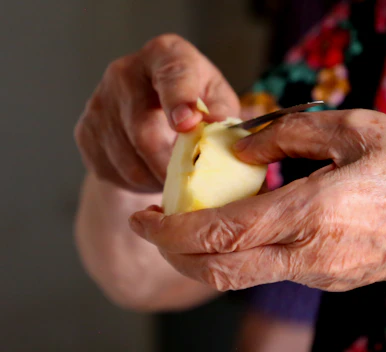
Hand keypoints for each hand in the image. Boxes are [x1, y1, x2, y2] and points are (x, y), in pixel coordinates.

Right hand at [74, 34, 239, 192]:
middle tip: (189, 179)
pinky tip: (152, 174)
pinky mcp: (85, 131)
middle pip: (144, 130)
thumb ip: (220, 110)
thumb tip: (217, 123)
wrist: (156, 116)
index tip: (187, 125)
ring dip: (155, 176)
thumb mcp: (217, 100)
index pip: (172, 75)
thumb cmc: (196, 103)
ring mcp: (99, 101)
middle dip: (170, 162)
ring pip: (128, 158)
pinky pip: (113, 169)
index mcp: (165, 55)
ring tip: (174, 176)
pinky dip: (138, 182)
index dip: (179, 101)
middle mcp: (125, 72)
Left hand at [129, 110, 385, 290]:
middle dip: (175, 252)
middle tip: (155, 225)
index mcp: (315, 214)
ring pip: (245, 277)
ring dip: (209, 253)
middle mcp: (314, 255)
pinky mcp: (336, 280)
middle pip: (220, 272)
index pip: (221, 234)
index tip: (147, 215)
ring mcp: (325, 275)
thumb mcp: (359, 128)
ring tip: (198, 217)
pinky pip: (277, 271)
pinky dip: (247, 251)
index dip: (172, 230)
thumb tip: (246, 145)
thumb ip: (292, 134)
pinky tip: (253, 221)